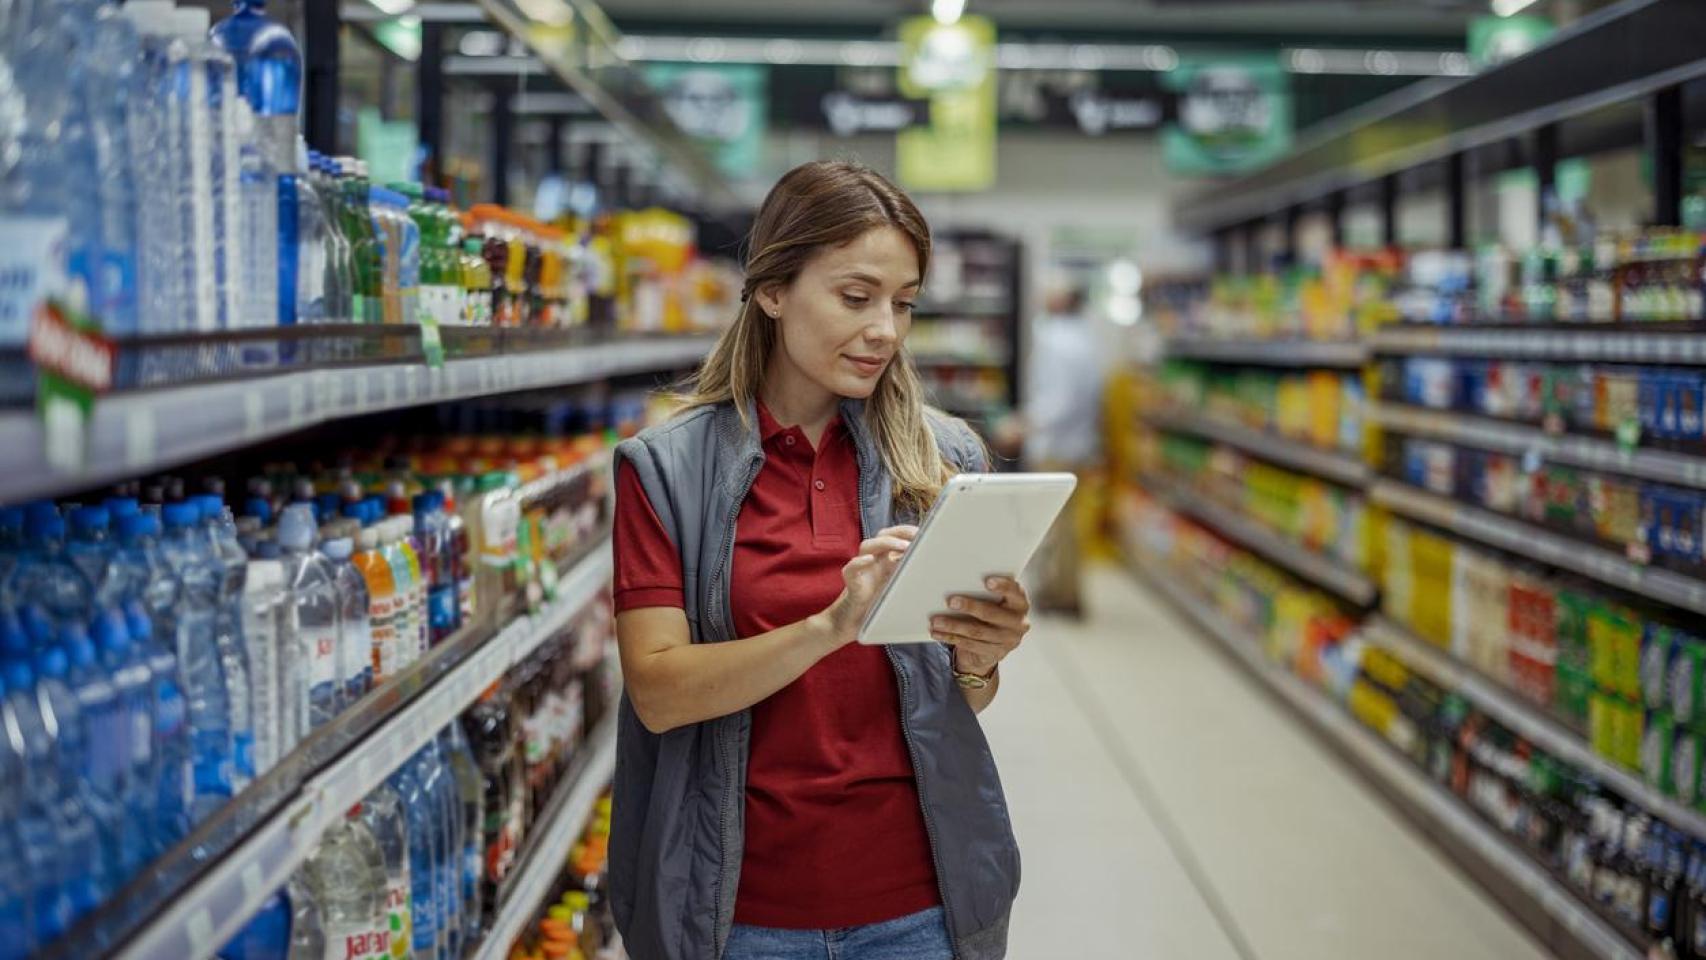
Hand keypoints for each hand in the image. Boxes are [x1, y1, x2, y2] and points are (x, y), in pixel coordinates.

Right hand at [822, 526, 917, 645]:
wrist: (855, 625)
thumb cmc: (879, 606)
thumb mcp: (900, 589)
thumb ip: (913, 579)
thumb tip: (939, 574)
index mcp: (886, 560)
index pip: (895, 536)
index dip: (907, 531)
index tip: (925, 531)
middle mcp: (873, 561)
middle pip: (882, 535)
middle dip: (899, 532)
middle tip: (916, 536)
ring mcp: (862, 571)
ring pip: (867, 546)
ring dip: (885, 543)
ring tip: (903, 546)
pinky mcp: (852, 584)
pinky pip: (851, 569)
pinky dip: (859, 563)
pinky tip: (869, 560)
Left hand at [933, 577, 1030, 676]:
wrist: (995, 644)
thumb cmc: (991, 612)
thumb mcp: (994, 601)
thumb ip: (984, 593)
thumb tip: (957, 583)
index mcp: (1020, 603)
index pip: (1015, 592)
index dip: (1003, 586)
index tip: (987, 581)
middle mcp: (1019, 622)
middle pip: (992, 614)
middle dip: (970, 607)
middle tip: (950, 601)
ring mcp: (1009, 641)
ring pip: (977, 632)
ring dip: (954, 626)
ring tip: (936, 621)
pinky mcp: (995, 653)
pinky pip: (970, 645)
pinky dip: (951, 637)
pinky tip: (937, 633)